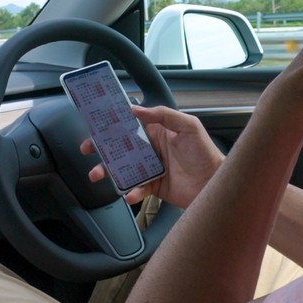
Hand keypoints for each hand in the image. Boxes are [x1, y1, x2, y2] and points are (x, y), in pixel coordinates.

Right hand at [81, 105, 223, 207]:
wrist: (215, 183)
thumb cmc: (206, 153)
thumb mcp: (188, 126)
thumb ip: (164, 115)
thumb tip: (137, 109)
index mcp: (157, 130)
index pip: (130, 123)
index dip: (113, 121)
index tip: (96, 121)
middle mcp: (150, 148)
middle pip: (119, 145)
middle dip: (100, 147)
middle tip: (87, 148)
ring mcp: (150, 167)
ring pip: (122, 167)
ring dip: (107, 170)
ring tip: (97, 174)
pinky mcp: (153, 185)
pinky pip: (136, 188)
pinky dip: (130, 191)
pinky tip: (130, 193)